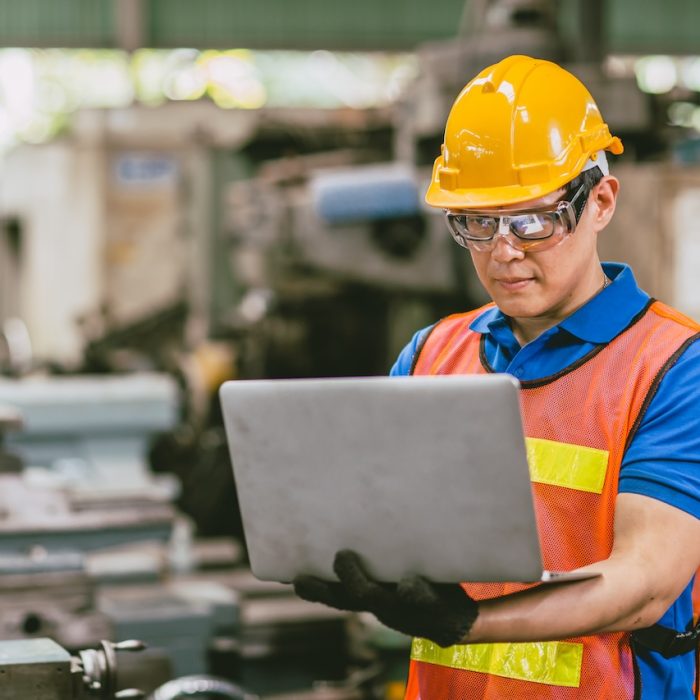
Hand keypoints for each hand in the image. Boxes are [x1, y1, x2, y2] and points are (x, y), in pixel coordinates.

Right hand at [293, 549, 477, 647]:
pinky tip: (408, 581)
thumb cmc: (421, 581)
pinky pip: (421, 601)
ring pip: (376, 600)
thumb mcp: (396, 565)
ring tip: (345, 559)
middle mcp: (382, 605)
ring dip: (357, 582)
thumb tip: (356, 501)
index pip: (332, 594)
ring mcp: (405, 610)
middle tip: (312, 564)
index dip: (311, 587)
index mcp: (369, 596)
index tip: (289, 576)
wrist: (461, 618)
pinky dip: (412, 591)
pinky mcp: (434, 609)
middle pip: (347, 598)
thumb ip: (379, 544)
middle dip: (326, 585)